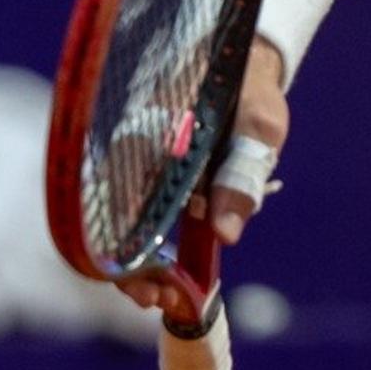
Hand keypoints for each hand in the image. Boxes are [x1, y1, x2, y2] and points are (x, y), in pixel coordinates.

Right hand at [110, 57, 291, 318]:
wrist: (240, 66)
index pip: (122, 198)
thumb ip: (241, 176)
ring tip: (164, 300)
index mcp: (150, 130)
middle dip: (130, 271)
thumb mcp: (258, 127)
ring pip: (120, 224)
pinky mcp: (145, 177)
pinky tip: (167, 278)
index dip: (131, 251)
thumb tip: (226, 235)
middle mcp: (130, 148)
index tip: (154, 287)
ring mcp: (134, 164)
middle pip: (112, 220)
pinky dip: (147, 251)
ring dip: (136, 266)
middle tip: (157, 303)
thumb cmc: (249, 93)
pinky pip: (135, 218)